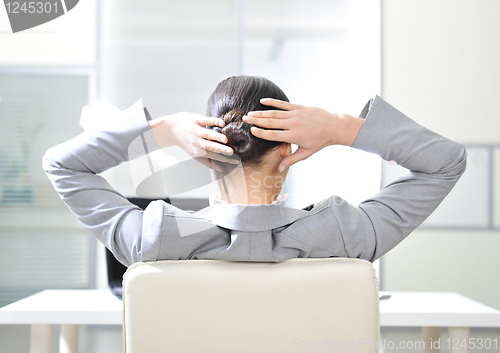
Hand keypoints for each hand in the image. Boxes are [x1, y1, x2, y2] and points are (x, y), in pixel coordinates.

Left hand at [149, 112, 237, 171]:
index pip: (213, 156)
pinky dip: (214, 122)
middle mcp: (197, 141)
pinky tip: (222, 124)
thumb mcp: (195, 154)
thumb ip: (208, 162)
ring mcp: (196, 130)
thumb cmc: (186, 142)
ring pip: (208, 134)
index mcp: (198, 151)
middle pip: (210, 146)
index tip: (236, 160)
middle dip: (220, 149)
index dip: (224, 158)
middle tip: (230, 152)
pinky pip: (206, 120)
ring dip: (216, 136)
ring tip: (225, 139)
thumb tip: (221, 170)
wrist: (171, 129)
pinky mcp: (196, 120)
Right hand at [243, 98, 363, 171]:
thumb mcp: (306, 153)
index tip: (251, 130)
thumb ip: (291, 159)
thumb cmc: (320, 141)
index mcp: (294, 136)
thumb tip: (279, 168)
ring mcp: (296, 114)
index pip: (273, 135)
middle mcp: (293, 124)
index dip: (261, 132)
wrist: (334, 126)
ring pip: (275, 113)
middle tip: (245, 119)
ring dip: (261, 112)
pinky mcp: (299, 107)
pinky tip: (263, 101)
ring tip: (250, 113)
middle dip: (256, 121)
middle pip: (271, 122)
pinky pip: (283, 104)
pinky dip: (272, 102)